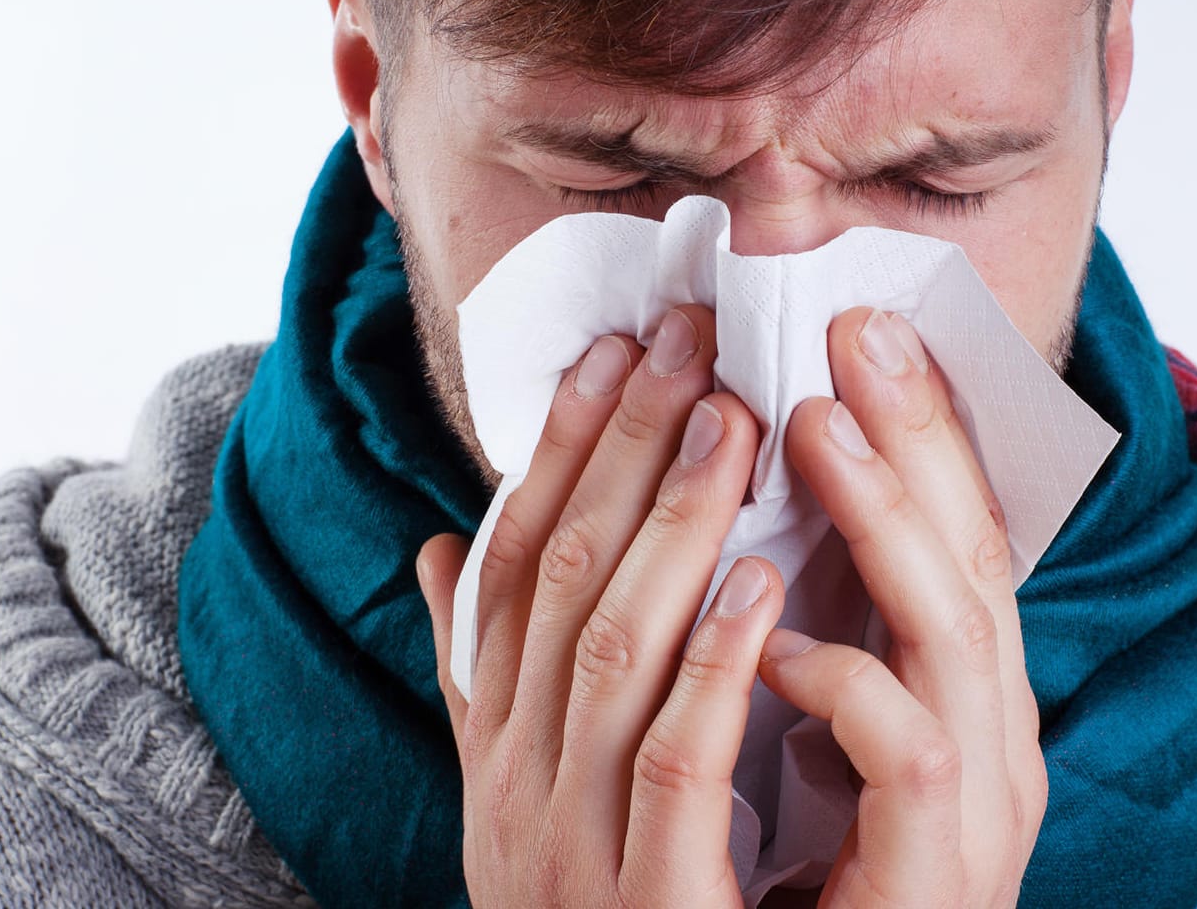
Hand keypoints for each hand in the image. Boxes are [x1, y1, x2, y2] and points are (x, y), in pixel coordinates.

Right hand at [417, 305, 784, 907]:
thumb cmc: (585, 902)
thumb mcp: (515, 787)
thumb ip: (483, 674)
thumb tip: (434, 549)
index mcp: (494, 740)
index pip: (510, 565)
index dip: (556, 454)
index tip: (608, 352)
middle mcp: (515, 777)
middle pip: (558, 580)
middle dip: (622, 452)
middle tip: (684, 343)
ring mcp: (573, 838)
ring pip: (610, 650)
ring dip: (671, 526)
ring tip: (730, 422)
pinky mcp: (650, 902)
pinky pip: (676, 765)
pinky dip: (714, 664)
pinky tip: (762, 578)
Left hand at [760, 308, 1047, 908]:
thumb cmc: (796, 886)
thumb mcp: (794, 740)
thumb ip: (779, 640)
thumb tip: (699, 528)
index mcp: (955, 696)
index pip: (951, 538)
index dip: (913, 432)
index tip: (854, 332)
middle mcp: (991, 736)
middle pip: (973, 555)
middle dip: (918, 434)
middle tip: (857, 328)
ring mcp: (979, 803)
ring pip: (957, 628)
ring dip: (888, 516)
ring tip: (818, 423)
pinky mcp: (943, 867)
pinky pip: (912, 750)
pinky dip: (845, 679)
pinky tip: (773, 641)